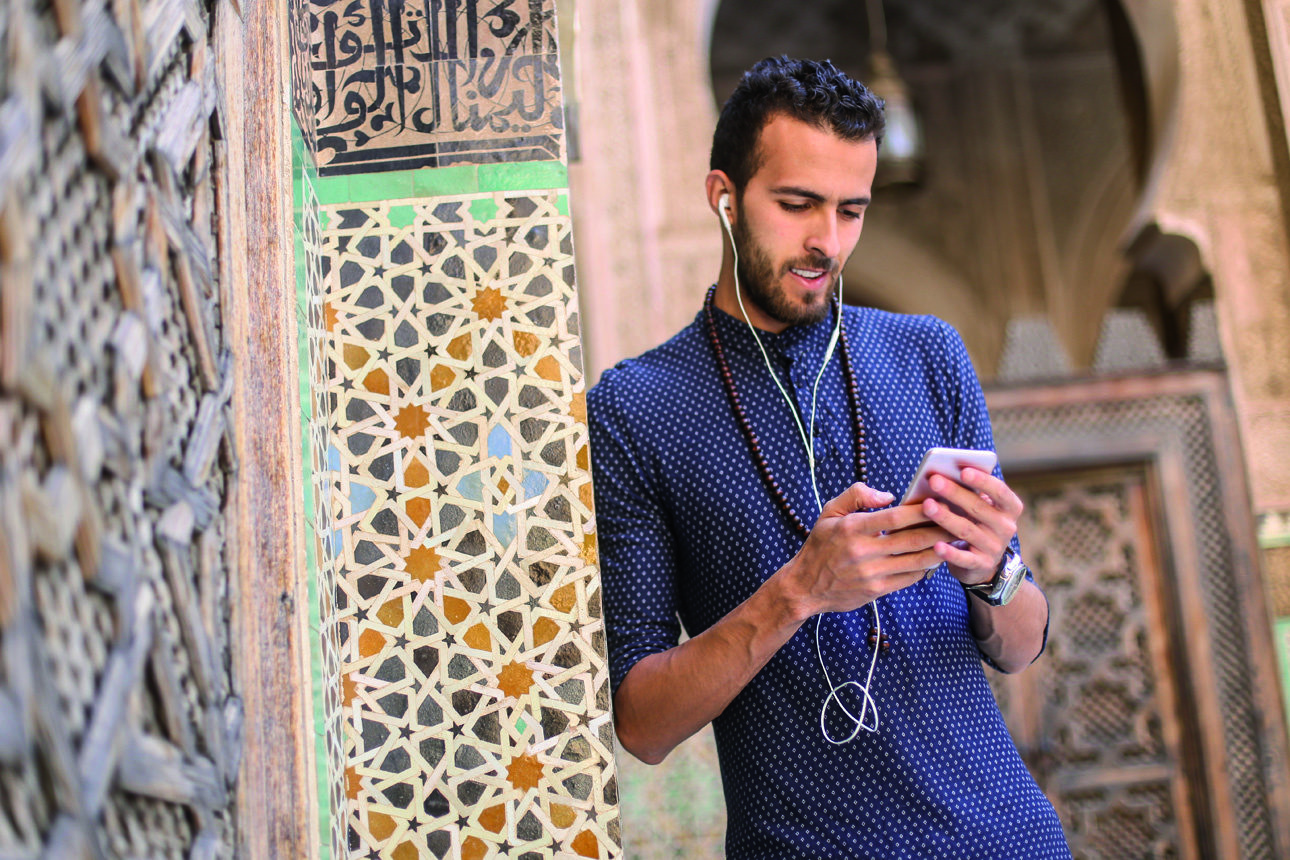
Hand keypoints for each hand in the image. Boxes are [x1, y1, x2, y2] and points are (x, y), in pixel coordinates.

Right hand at [780, 482, 954, 616]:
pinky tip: (937, 557)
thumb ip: (857, 495)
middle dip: (940, 529)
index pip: (895, 516)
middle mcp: (863, 551)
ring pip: (917, 560)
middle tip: (959, 519)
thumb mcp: (829, 512)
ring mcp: (872, 573)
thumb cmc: (820, 545)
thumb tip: (888, 495)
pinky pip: (910, 578)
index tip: (941, 501)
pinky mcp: (877, 590)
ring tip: (957, 538)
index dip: (921, 509)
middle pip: (912, 539)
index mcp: (852, 528)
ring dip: (940, 549)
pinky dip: (926, 567)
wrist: (804, 587)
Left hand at [920, 468, 1022, 586]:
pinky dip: (950, 553)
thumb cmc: (977, 524)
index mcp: (1010, 508)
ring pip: (967, 530)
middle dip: (954, 493)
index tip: (963, 471)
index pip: (1000, 491)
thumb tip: (944, 474)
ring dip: (946, 517)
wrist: (984, 563)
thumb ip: (971, 493)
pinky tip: (937, 546)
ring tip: (927, 505)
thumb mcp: (981, 508)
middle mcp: (1006, 527)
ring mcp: (995, 547)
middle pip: (978, 508)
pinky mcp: (981, 564)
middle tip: (934, 480)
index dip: (983, 481)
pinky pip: (964, 558)